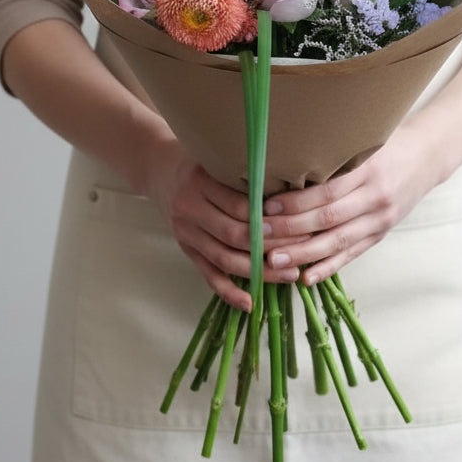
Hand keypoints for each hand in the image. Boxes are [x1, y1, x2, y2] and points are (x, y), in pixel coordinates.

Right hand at [150, 153, 302, 311]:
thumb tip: (292, 190)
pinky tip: (251, 303)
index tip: (299, 221)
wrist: (158, 170)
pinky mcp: (186, 251)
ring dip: (259, 272)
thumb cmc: (200, 163)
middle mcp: (190, 210)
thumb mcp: (218, 158)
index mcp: (200, 182)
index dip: (270, 218)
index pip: (241, 206)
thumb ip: (246, 174)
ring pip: (225, 260)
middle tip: (303, 249)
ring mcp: (186, 234)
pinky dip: (230, 292)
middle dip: (272, 246)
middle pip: (235, 235)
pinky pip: (209, 276)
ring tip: (291, 274)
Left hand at [261, 117, 439, 286]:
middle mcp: (375, 197)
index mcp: (368, 170)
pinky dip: (328, 267)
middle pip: (328, 219)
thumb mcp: (362, 141)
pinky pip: (352, 254)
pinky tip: (306, 277)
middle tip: (259, 236)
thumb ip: (331, 154)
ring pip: (337, 241)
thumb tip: (283, 163)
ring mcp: (380, 219)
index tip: (265, 206)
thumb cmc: (386, 143)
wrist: (427, 156)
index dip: (294, 202)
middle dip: (291, 229)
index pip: (325, 192)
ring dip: (304, 254)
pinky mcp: (381, 234)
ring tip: (274, 261)